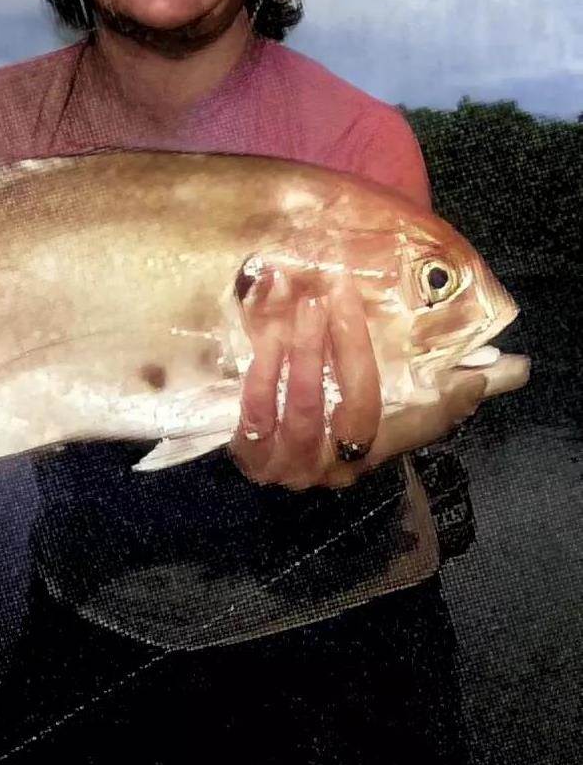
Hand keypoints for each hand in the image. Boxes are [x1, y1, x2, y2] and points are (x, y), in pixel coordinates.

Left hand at [228, 263, 486, 489]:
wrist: (284, 453)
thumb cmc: (350, 418)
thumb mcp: (400, 404)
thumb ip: (452, 386)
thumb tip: (514, 368)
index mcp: (371, 451)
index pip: (378, 408)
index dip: (359, 350)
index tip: (347, 296)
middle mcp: (331, 467)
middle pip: (336, 410)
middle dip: (329, 348)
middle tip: (320, 296)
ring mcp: (288, 468)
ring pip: (293, 414)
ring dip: (293, 357)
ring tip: (292, 310)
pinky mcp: (250, 460)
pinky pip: (252, 422)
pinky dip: (258, 380)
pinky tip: (263, 343)